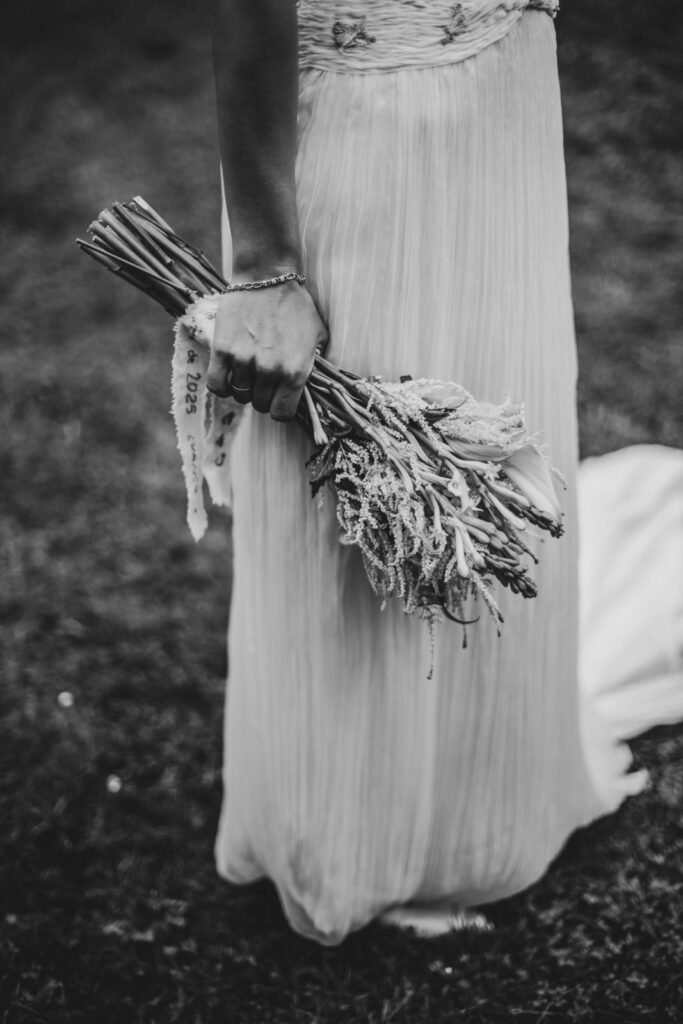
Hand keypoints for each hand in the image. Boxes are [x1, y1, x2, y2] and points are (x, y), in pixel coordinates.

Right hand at [206, 281, 328, 420]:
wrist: (267, 276)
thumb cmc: (296, 305)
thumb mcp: (317, 338)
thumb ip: (313, 366)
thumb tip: (310, 390)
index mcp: (295, 371)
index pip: (281, 414)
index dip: (279, 409)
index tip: (277, 399)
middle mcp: (270, 370)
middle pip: (259, 405)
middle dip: (261, 396)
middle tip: (262, 380)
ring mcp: (244, 361)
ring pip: (239, 395)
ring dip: (242, 387)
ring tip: (247, 371)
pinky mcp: (223, 350)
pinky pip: (216, 384)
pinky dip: (221, 385)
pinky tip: (228, 374)